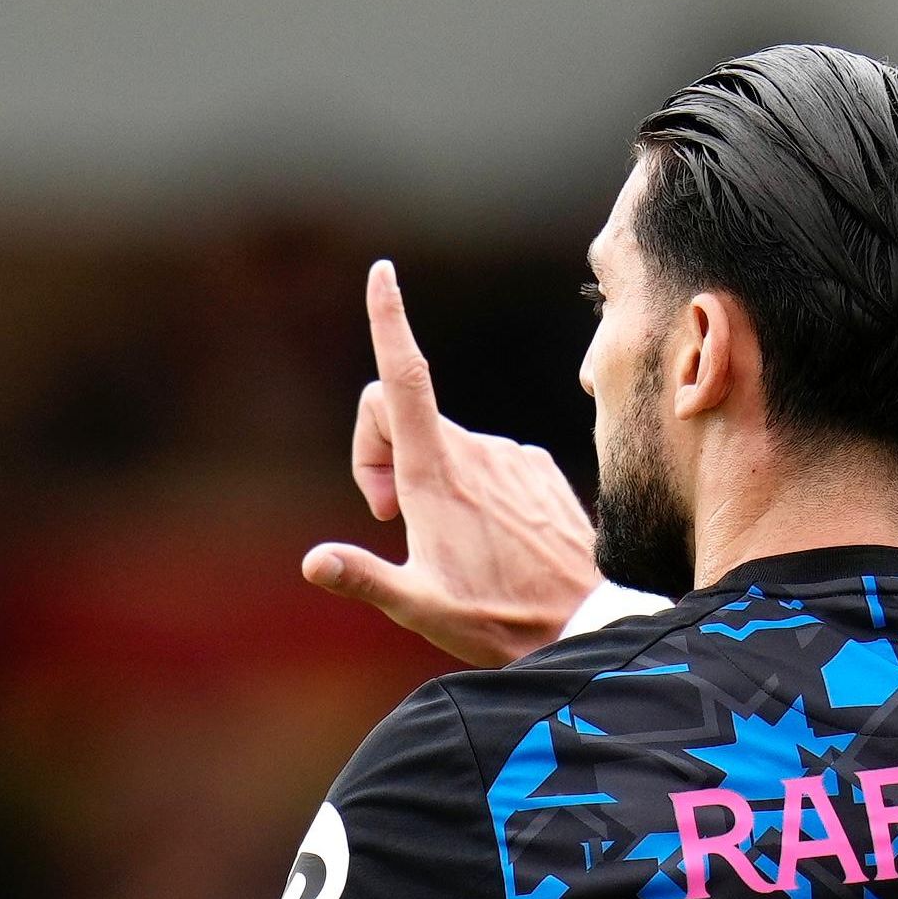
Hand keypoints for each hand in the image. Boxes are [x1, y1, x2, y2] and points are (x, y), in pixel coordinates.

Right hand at [303, 260, 603, 667]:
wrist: (583, 623)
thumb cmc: (497, 620)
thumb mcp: (419, 607)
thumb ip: (363, 576)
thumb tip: (315, 562)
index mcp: (435, 471)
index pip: (402, 378)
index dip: (387, 321)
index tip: (382, 275)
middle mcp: (476, 449)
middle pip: (404, 417)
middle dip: (380, 456)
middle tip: (391, 520)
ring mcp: (512, 455)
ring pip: (447, 445)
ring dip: (431, 479)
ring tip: (452, 542)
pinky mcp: (538, 468)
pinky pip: (489, 460)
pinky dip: (474, 487)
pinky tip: (492, 537)